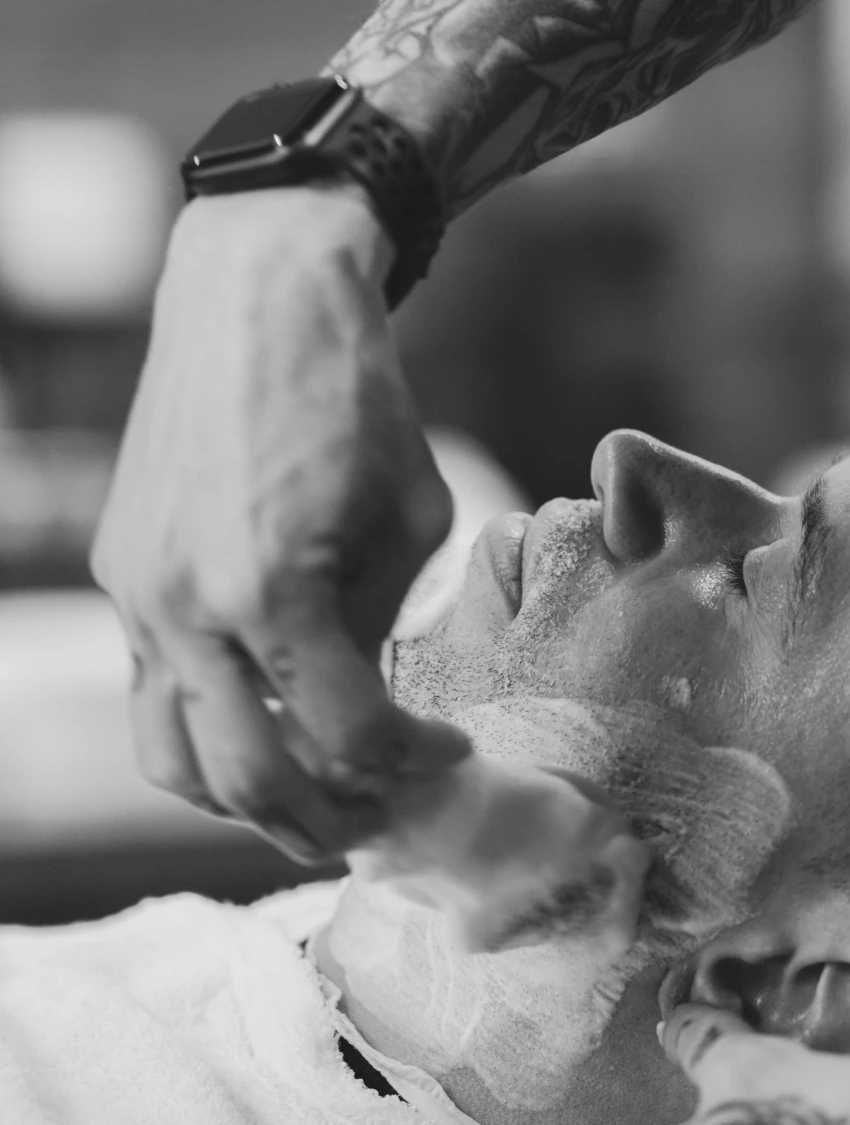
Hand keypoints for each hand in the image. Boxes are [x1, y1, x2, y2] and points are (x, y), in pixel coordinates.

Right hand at [91, 186, 467, 861]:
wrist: (257, 296)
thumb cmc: (354, 398)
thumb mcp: (410, 517)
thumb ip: (379, 623)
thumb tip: (365, 703)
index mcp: (271, 595)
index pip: (347, 736)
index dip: (412, 763)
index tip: (452, 755)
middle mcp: (185, 609)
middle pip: (246, 781)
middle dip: (323, 821)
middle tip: (378, 828)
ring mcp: (139, 595)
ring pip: (172, 757)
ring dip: (243, 800)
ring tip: (311, 801)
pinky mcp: (123, 572)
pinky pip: (152, 688)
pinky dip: (208, 726)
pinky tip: (267, 718)